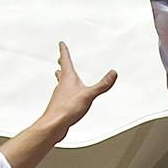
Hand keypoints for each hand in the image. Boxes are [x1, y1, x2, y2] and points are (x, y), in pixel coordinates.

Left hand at [0, 44, 118, 167]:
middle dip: (62, 63)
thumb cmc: (67, 108)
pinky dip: (65, 91)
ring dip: (62, 77)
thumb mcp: (89, 95)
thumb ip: (102, 85)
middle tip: (59, 58)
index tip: (61, 43)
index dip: (63, 51)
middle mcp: (62, 85)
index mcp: (68, 78)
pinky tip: (68, 97)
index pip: (65, 60)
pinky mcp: (60, 105)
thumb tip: (112, 74)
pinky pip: (63, 95)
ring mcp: (60, 95)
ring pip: (61, 83)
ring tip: (62, 75)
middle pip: (61, 71)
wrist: (54, 124)